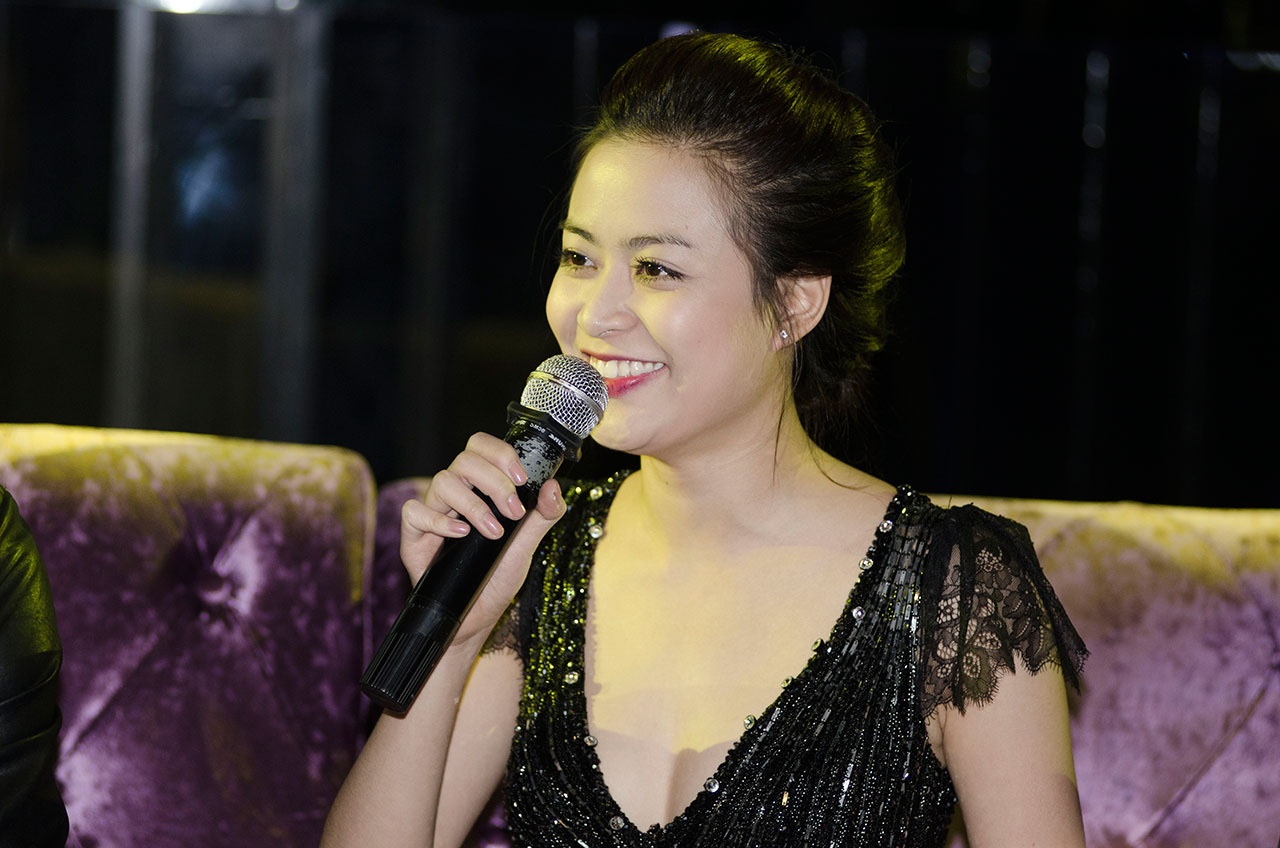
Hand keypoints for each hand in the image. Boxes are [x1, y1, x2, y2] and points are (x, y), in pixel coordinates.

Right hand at [400, 432, 565, 650]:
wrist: (476, 619)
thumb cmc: (498, 578)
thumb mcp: (527, 547)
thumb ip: (543, 516)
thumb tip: (553, 486)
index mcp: (480, 487)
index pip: (481, 446)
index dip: (500, 453)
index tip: (522, 478)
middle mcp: (456, 493)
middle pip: (464, 459)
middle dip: (494, 480)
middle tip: (513, 511)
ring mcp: (433, 512)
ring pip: (442, 481)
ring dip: (473, 504)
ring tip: (493, 532)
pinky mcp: (414, 535)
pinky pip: (414, 512)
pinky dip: (438, 520)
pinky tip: (460, 534)